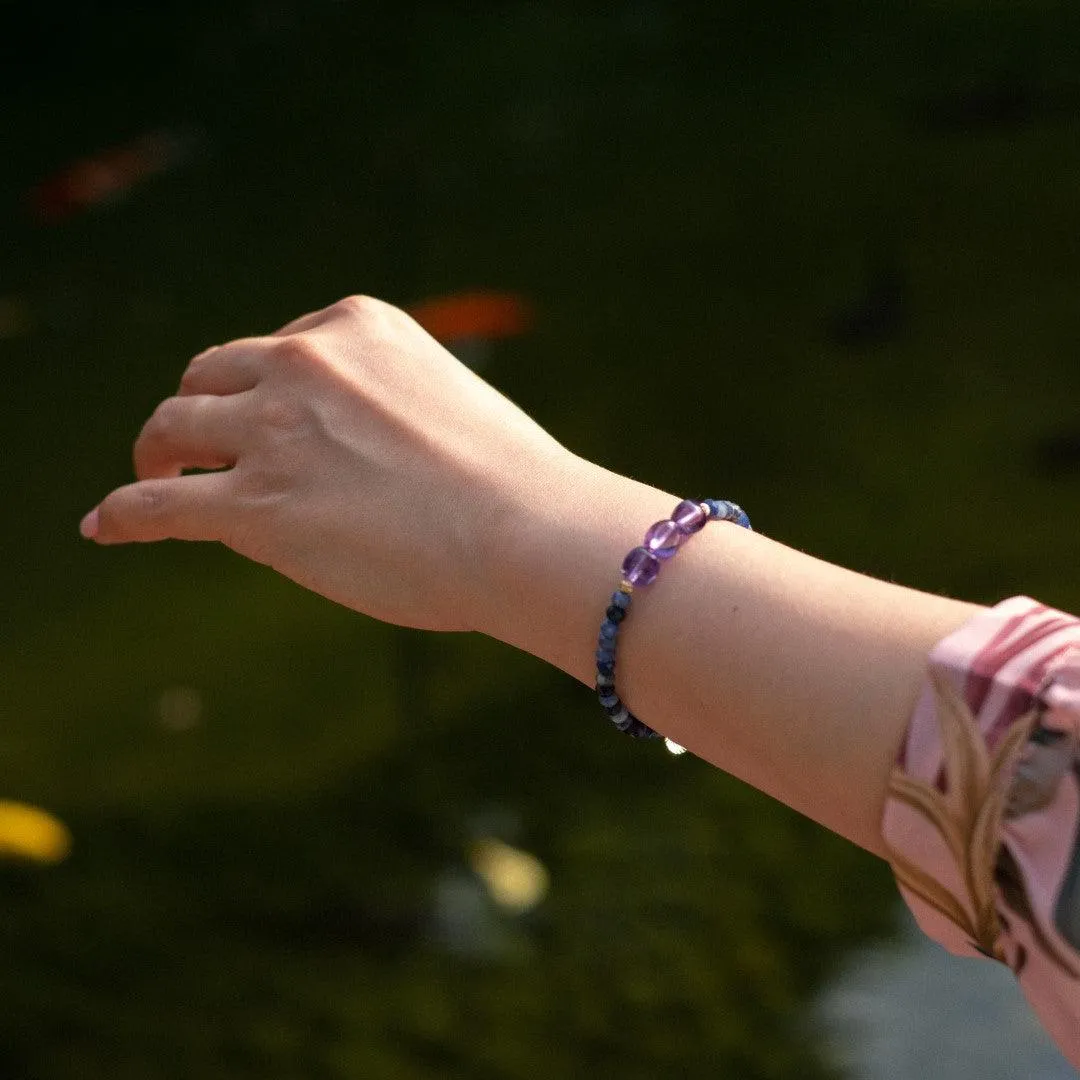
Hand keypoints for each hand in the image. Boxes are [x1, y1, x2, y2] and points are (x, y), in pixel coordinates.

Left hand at [81, 295, 572, 631]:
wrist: (524, 530)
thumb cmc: (512, 486)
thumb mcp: (450, 403)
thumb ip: (389, 406)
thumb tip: (350, 457)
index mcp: (357, 326)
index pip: (279, 350)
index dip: (264, 390)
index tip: (269, 422)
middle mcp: (303, 363)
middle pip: (212, 374)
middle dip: (205, 409)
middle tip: (200, 446)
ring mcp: (272, 430)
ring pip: (172, 426)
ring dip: (158, 452)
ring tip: (156, 475)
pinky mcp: (252, 504)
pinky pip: (156, 502)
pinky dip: (124, 512)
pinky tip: (105, 525)